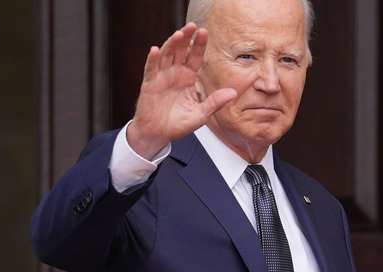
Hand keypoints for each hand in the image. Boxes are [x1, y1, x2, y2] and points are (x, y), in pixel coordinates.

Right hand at [127, 23, 236, 158]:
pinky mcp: (149, 85)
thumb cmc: (178, 124)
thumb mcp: (201, 114)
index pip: (194, 57)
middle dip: (186, 38)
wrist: (159, 134)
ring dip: (171, 44)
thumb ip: (215, 102)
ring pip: (166, 56)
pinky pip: (150, 70)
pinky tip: (155, 50)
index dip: (199, 45)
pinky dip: (152, 60)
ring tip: (179, 34)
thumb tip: (234, 92)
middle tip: (192, 25)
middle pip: (180, 51)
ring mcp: (161, 78)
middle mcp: (174, 74)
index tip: (204, 32)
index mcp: (188, 78)